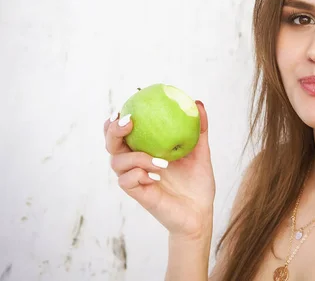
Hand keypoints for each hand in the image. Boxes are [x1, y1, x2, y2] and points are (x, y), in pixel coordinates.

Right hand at [104, 100, 214, 238]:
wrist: (200, 212)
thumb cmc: (198, 182)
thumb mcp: (201, 152)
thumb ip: (199, 129)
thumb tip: (198, 103)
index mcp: (146, 149)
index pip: (124, 132)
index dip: (117, 118)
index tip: (126, 105)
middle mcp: (136, 163)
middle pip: (111, 144)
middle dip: (113, 130)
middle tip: (129, 122)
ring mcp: (135, 178)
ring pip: (117, 162)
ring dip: (136, 157)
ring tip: (162, 162)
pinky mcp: (138, 194)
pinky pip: (127, 181)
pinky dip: (139, 175)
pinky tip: (156, 176)